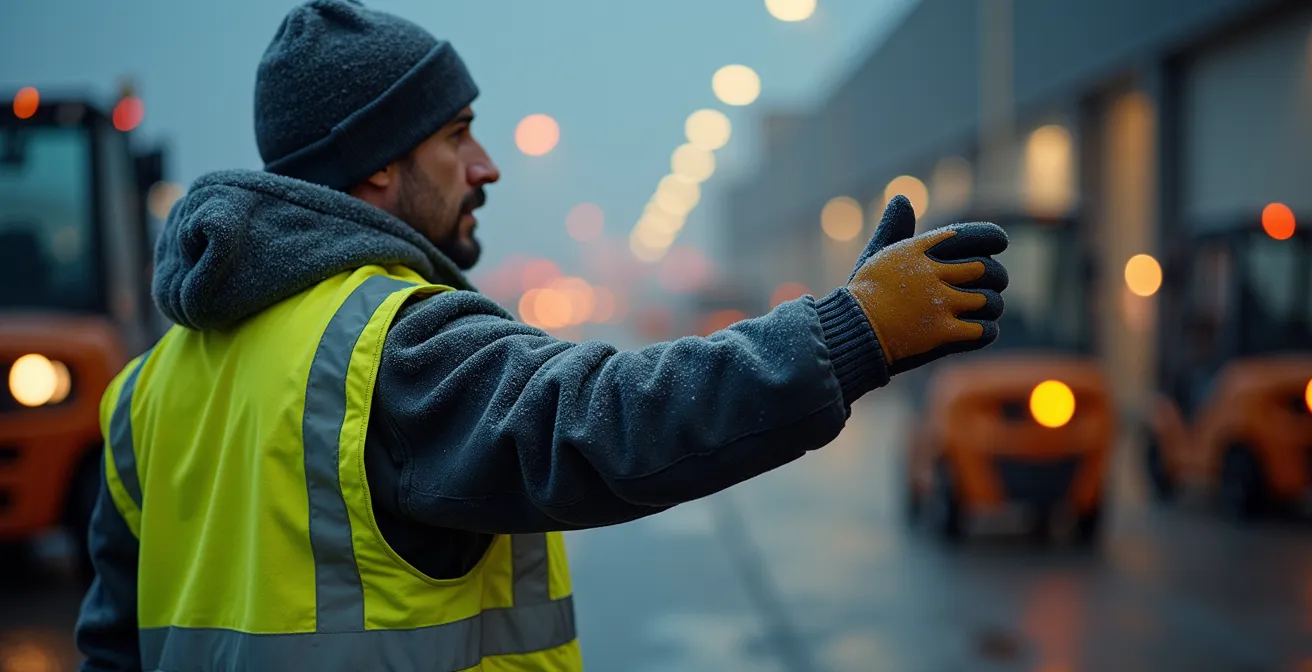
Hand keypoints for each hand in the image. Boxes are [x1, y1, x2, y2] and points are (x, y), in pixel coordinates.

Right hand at [846, 195, 1008, 374]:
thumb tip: (901, 199)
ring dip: (992, 307)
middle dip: (997, 278)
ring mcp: (939, 305)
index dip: (993, 239)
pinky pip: (984, 331)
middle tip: (994, 284)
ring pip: (991, 301)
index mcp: (920, 251)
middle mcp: (932, 274)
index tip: (998, 245)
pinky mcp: (942, 335)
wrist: (850, 333)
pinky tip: (977, 330)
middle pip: (989, 270)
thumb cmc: (865, 294)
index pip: (974, 236)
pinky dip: (986, 331)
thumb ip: (895, 228)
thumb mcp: (878, 256)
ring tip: (984, 310)